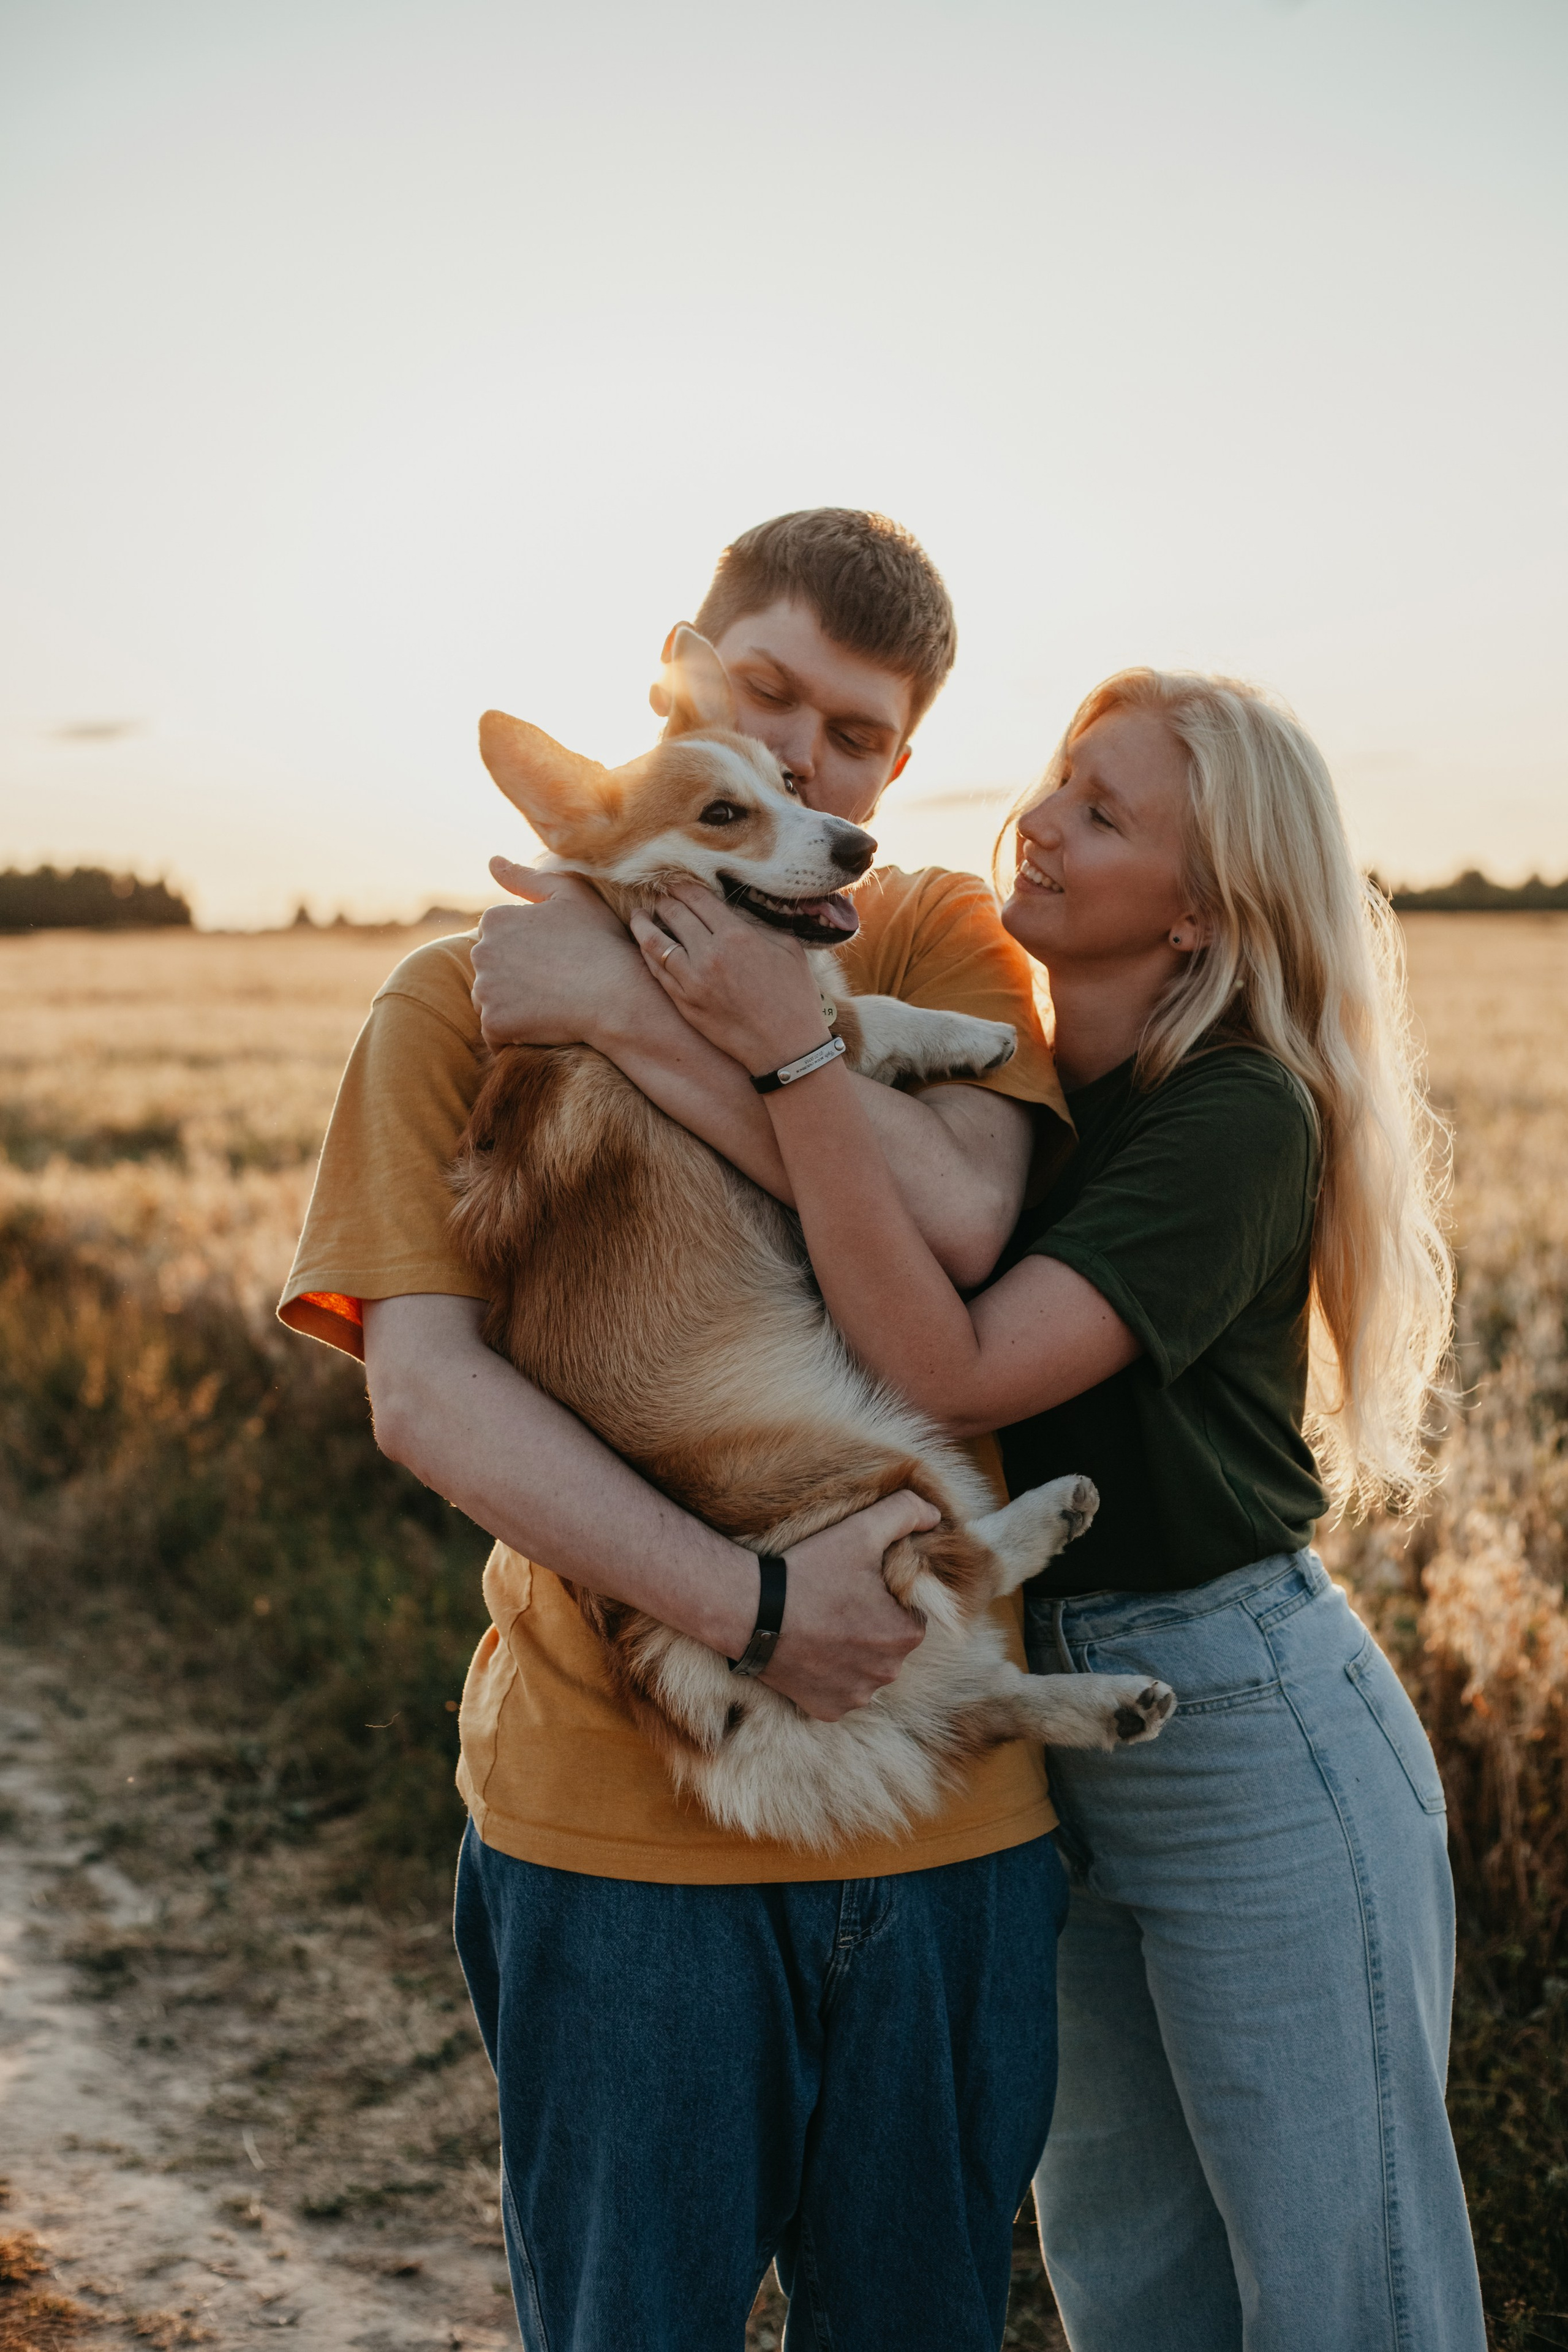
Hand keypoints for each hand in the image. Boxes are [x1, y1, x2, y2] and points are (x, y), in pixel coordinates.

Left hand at [471, 857, 643, 1048]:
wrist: (617, 995)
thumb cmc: (599, 942)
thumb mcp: (570, 895)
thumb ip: (526, 877)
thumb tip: (491, 862)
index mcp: (496, 919)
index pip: (500, 940)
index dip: (530, 951)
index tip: (557, 959)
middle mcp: (481, 952)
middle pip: (491, 970)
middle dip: (515, 977)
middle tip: (557, 983)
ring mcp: (485, 989)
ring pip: (490, 1001)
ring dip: (513, 1005)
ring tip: (551, 1004)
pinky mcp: (493, 1023)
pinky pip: (496, 1033)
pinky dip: (514, 1034)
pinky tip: (544, 1027)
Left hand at [628, 883, 830, 1077]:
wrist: (786, 1047)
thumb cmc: (794, 996)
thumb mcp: (787, 948)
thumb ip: (757, 925)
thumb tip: (732, 911)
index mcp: (736, 935)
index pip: (697, 897)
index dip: (682, 885)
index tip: (676, 882)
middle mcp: (709, 954)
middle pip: (673, 914)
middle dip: (664, 900)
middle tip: (659, 896)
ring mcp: (692, 981)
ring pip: (654, 942)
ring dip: (643, 923)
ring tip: (638, 916)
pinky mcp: (684, 1003)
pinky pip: (656, 971)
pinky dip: (647, 953)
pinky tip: (645, 946)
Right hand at [758, 1489, 936, 1719]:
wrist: (748, 1611)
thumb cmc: (808, 1571)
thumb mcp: (860, 1530)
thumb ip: (904, 1512)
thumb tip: (935, 1515)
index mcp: (905, 1635)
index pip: (910, 1612)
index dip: (887, 1595)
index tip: (857, 1583)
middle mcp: (887, 1673)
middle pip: (889, 1642)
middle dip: (872, 1623)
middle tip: (838, 1600)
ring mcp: (856, 1696)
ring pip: (866, 1667)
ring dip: (852, 1651)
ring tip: (822, 1624)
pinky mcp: (827, 1710)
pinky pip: (840, 1691)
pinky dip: (830, 1675)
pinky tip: (811, 1652)